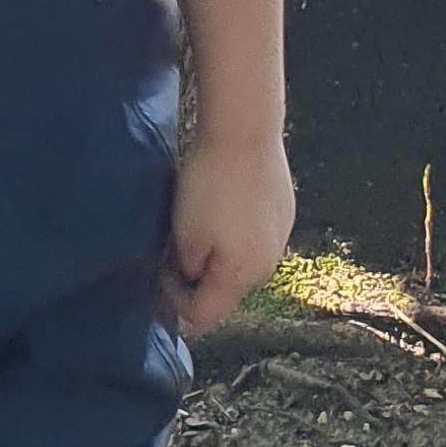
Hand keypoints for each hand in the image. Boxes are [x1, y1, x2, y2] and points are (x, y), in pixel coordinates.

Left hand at [161, 127, 296, 335]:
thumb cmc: (210, 185)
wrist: (246, 132)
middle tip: (174, 245)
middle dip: (197, 276)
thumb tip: (190, 279)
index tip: (160, 271)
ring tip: (198, 220)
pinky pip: (254, 236)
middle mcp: (268, 264)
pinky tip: (222, 202)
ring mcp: (281, 237)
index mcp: (242, 276)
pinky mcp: (285, 212)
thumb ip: (187, 270)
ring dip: (216, 253)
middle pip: (225, 289)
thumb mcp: (186, 234)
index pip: (204, 315)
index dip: (174, 301)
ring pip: (240, 261)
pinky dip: (235, 231)